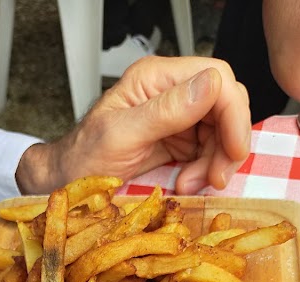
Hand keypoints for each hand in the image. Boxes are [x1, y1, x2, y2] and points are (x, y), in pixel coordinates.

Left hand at [17, 56, 250, 195]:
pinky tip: (185, 184)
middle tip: (215, 178)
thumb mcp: (121, 136)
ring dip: (215, 163)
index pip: (217, 77)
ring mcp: (176, 119)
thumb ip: (166, 110)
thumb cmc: (82, 160)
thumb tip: (211, 84)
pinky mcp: (178, 143)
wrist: (65, 184)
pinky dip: (204, 172)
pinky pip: (209, 153)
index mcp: (156, 78)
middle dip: (227, 144)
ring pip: (222, 133)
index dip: (234, 113)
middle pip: (225, 107)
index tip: (234, 150)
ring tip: (189, 185)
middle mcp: (170, 93)